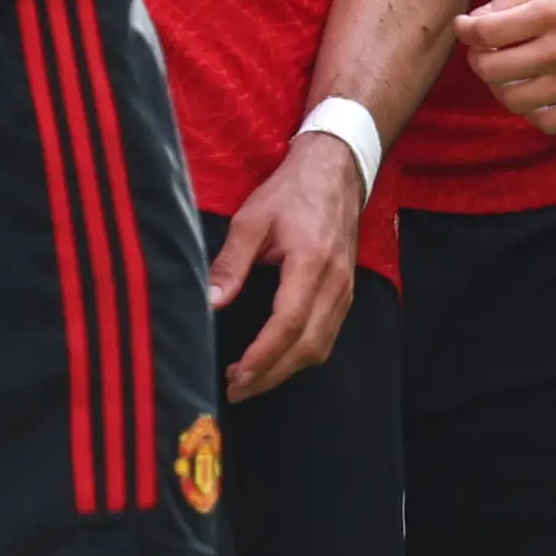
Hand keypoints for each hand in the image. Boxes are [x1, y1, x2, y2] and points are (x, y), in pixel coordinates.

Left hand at [206, 130, 366, 398]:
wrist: (338, 166)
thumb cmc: (293, 190)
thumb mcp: (252, 219)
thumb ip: (230, 264)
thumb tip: (209, 303)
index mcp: (311, 263)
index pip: (288, 324)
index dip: (263, 356)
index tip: (236, 376)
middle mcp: (334, 283)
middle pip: (308, 346)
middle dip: (271, 375)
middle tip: (236, 388)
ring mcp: (345, 289)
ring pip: (321, 346)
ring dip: (286, 369)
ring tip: (251, 379)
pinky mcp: (346, 291)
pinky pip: (328, 334)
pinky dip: (302, 354)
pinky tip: (277, 357)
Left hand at [456, 0, 555, 132]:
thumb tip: (483, 15)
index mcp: (555, 10)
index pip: (488, 31)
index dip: (468, 31)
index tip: (466, 28)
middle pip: (493, 69)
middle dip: (480, 61)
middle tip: (485, 54)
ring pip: (514, 100)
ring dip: (501, 89)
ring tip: (508, 77)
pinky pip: (547, 122)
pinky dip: (532, 113)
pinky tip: (536, 97)